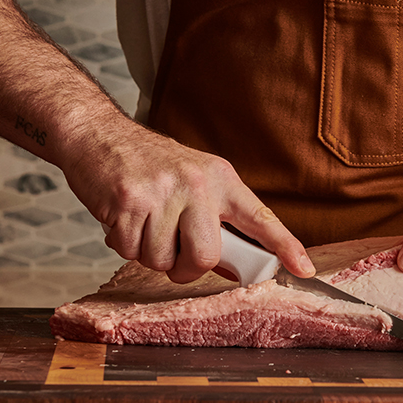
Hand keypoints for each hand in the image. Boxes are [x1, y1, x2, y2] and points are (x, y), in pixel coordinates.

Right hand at [62, 122, 313, 283]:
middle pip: (205, 256)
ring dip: (147, 253)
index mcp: (220, 178)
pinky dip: (122, 243)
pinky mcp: (128, 201)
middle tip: (172, 253)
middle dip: (185, 269)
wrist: (97, 133)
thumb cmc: (146, 165)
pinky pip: (129, 251)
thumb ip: (212, 215)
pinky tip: (121, 216)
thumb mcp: (192, 178)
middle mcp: (196, 183)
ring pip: (161, 260)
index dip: (285, 245)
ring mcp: (161, 192)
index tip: (305, 269)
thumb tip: (231, 264)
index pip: (259, 216)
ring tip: (141, 221)